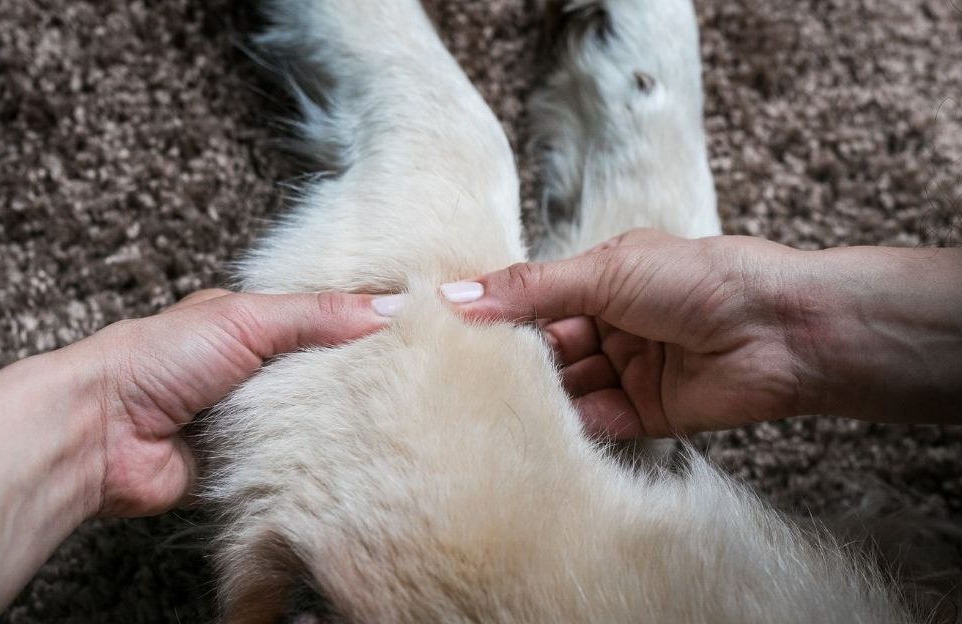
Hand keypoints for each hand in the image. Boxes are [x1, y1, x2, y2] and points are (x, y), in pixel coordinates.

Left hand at [61, 288, 392, 516]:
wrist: (98, 434)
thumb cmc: (153, 360)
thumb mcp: (244, 318)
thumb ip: (317, 315)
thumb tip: (391, 307)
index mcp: (251, 322)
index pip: (326, 316)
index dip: (371, 320)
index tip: (423, 324)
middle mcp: (254, 369)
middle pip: (328, 369)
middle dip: (365, 373)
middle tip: (423, 374)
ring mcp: (251, 419)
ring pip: (317, 418)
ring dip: (342, 419)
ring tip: (401, 414)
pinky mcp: (248, 465)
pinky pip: (297, 462)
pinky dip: (318, 459)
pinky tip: (354, 454)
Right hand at [442, 229, 803, 437]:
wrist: (783, 331)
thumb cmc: (701, 279)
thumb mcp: (605, 272)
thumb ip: (530, 290)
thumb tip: (454, 295)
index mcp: (603, 278)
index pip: (532, 298)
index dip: (492, 312)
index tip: (439, 324)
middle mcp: (611, 323)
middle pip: (544, 346)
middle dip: (508, 358)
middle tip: (453, 373)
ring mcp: (626, 369)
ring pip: (564, 386)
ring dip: (533, 394)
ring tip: (481, 403)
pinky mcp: (644, 413)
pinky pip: (593, 421)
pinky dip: (566, 424)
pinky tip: (532, 427)